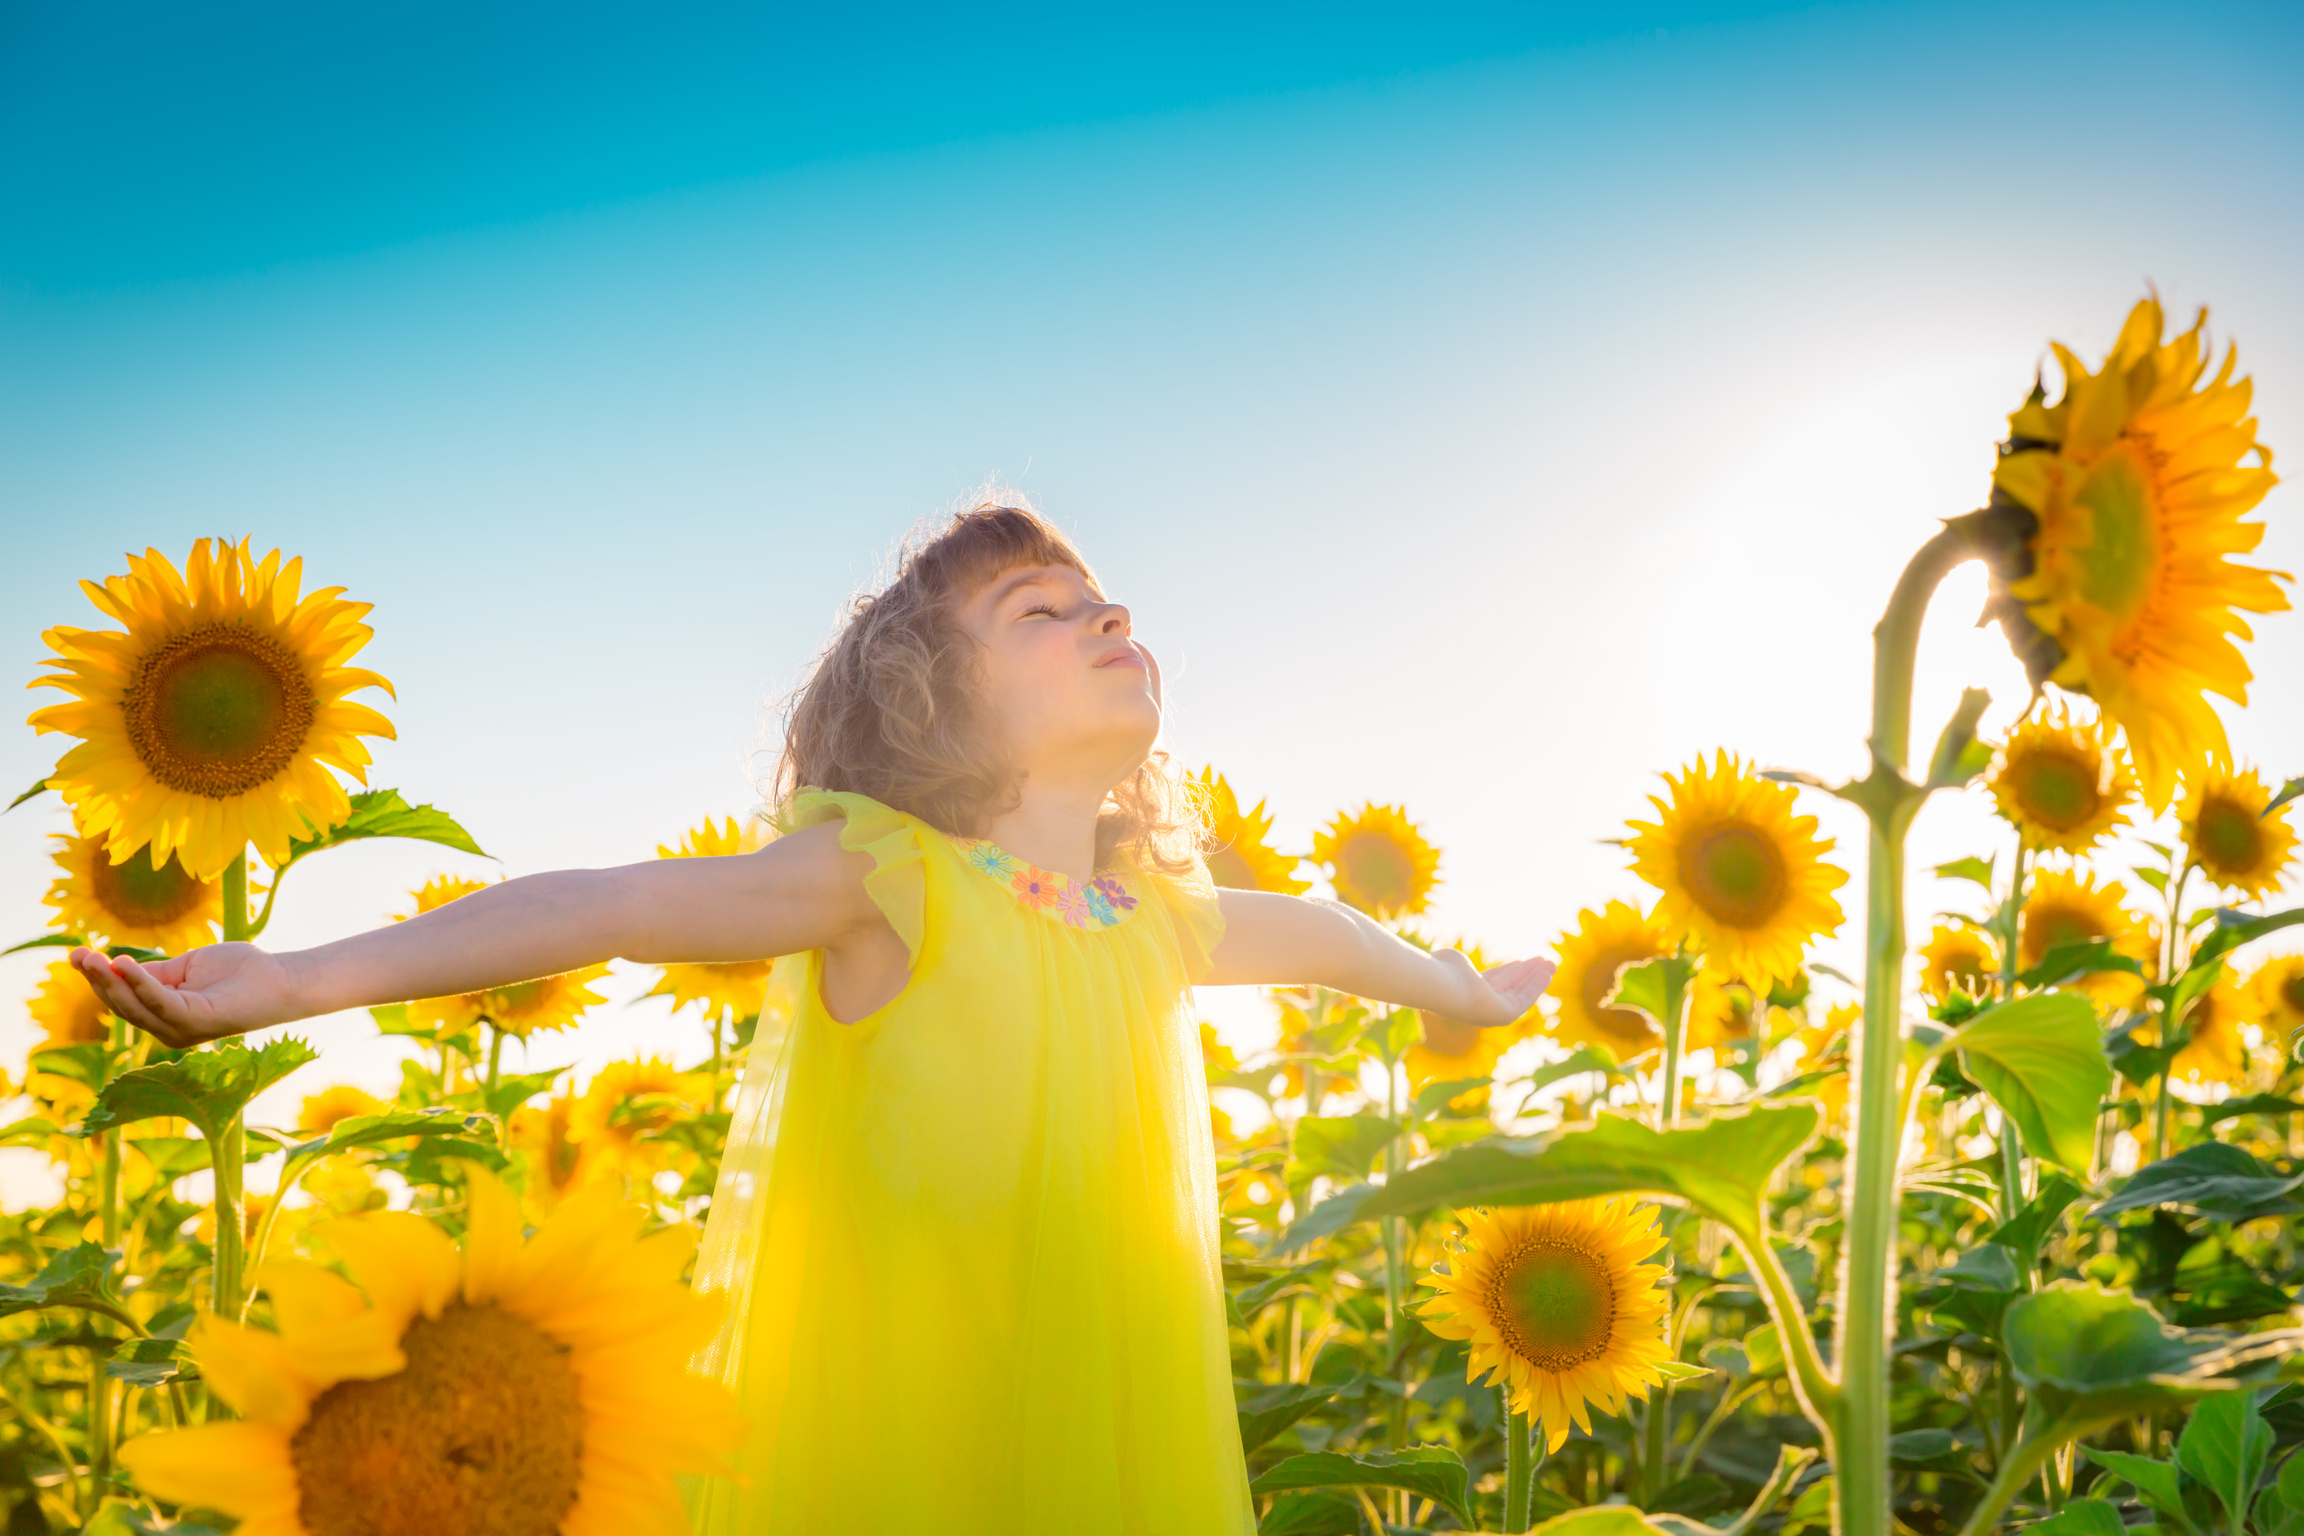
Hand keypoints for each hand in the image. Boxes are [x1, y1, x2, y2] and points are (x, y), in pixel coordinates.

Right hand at [71, 943, 298, 1047]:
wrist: (282, 978)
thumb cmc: (239, 970)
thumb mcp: (187, 967)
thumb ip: (154, 972)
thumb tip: (118, 968)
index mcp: (164, 1015)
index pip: (122, 998)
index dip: (99, 977)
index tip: (76, 954)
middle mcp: (168, 1029)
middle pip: (121, 1005)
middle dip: (96, 979)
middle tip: (76, 953)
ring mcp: (181, 1030)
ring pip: (134, 1006)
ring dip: (110, 981)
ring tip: (91, 958)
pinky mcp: (196, 1023)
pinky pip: (160, 1002)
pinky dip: (140, 983)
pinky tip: (124, 965)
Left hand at [1435, 951, 1555, 1027]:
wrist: (1442, 987)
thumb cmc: (1441, 972)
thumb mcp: (1451, 963)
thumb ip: (1456, 964)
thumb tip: (1447, 958)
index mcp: (1469, 992)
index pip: (1493, 981)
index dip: (1509, 970)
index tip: (1520, 961)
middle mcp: (1482, 1003)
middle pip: (1509, 985)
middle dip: (1527, 972)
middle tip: (1543, 960)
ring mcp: (1492, 1010)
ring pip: (1520, 990)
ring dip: (1536, 977)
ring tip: (1551, 964)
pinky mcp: (1505, 1014)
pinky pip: (1525, 999)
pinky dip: (1537, 987)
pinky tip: (1547, 976)